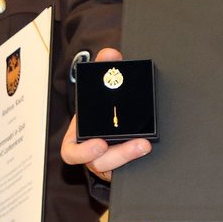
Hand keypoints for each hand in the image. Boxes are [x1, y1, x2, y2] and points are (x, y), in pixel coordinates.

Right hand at [60, 49, 150, 179]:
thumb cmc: (100, 108)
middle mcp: (91, 153)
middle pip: (99, 162)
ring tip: (146, 144)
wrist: (113, 120)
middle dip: (118, 156)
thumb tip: (110, 53)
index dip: (83, 152)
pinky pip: (128, 168)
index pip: (72, 153)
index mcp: (78, 138)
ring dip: (131, 156)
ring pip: (115, 167)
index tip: (100, 143)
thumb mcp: (100, 88)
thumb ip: (104, 69)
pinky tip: (150, 147)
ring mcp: (108, 161)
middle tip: (138, 144)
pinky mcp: (122, 165)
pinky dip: (138, 160)